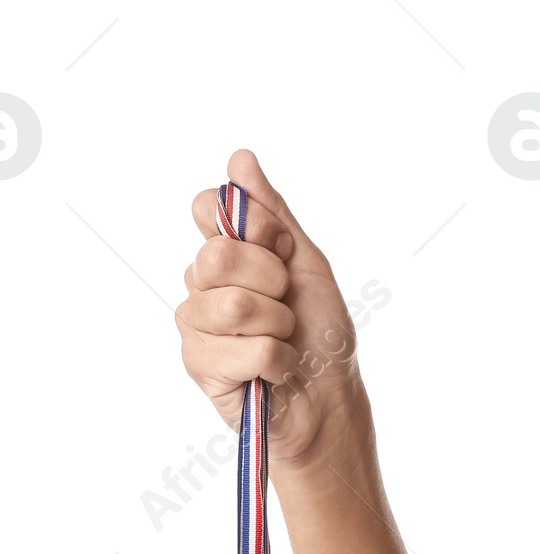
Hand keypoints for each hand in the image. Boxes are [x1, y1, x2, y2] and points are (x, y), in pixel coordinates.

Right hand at [176, 148, 366, 469]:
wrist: (329, 396)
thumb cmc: (321, 332)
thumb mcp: (306, 263)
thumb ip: (272, 213)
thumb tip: (240, 158)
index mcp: (228, 254)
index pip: (208, 207)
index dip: (254, 227)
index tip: (282, 249)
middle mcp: (203, 284)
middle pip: (217, 254)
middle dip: (272, 280)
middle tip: (287, 304)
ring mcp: (195, 325)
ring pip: (232, 305)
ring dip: (278, 325)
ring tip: (283, 339)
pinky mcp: (198, 366)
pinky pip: (244, 348)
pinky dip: (276, 359)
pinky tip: (275, 369)